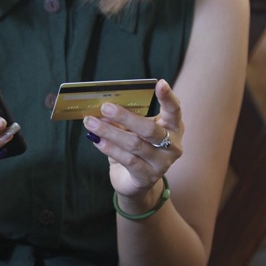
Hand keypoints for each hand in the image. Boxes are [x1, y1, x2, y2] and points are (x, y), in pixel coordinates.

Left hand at [83, 80, 183, 201]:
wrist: (136, 182)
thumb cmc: (137, 148)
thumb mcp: (134, 130)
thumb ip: (125, 119)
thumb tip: (104, 108)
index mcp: (173, 127)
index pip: (174, 110)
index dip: (168, 97)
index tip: (160, 83)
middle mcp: (173, 145)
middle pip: (149, 129)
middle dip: (125, 116)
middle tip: (105, 107)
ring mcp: (162, 163)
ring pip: (134, 144)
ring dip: (109, 132)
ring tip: (91, 122)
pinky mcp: (147, 177)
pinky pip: (127, 159)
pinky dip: (109, 148)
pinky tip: (97, 140)